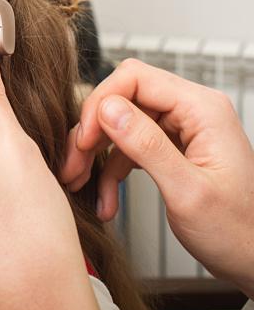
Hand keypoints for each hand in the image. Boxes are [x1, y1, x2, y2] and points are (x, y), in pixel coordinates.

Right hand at [62, 59, 253, 297]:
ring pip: (119, 123)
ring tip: (80, 183)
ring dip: (96, 155)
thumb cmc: (237, 231)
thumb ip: (146, 145)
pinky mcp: (170, 147)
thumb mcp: (187, 191)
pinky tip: (105, 200)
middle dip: (92, 133)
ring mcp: (180, 128)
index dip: (101, 103)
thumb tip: (107, 108)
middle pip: (122, 99)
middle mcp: (191, 111)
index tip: (85, 140)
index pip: (135, 78)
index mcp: (202, 109)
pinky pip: (128, 147)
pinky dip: (110, 171)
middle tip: (73, 165)